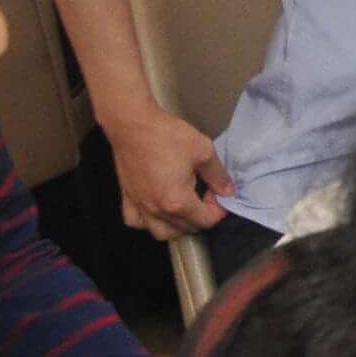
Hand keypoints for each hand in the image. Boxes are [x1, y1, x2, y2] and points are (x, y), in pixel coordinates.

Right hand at [104, 107, 231, 234]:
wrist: (133, 124)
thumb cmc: (165, 135)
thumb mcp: (202, 150)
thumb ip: (218, 175)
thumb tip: (228, 190)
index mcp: (177, 201)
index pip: (205, 220)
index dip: (218, 209)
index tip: (219, 193)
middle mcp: (156, 209)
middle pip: (185, 229)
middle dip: (201, 217)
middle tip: (206, 196)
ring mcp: (139, 205)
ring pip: (161, 232)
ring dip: (177, 226)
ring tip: (185, 209)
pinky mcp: (127, 197)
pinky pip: (136, 222)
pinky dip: (148, 222)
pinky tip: (156, 209)